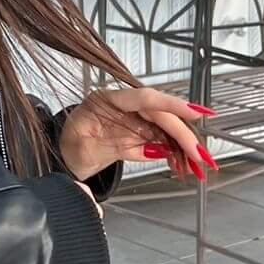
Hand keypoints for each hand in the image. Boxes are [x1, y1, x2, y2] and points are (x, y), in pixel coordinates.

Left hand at [55, 87, 217, 183]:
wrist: (64, 154)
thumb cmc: (69, 146)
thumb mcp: (85, 150)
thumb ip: (119, 148)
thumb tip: (155, 151)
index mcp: (106, 100)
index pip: (143, 98)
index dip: (170, 104)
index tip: (193, 112)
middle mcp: (124, 105)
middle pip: (159, 115)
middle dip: (182, 134)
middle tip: (199, 155)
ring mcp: (132, 118)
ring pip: (164, 128)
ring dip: (182, 146)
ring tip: (196, 165)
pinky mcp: (138, 131)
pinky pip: (160, 140)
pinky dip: (173, 153)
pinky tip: (182, 165)